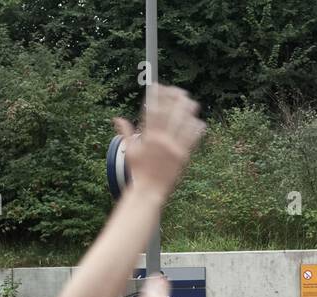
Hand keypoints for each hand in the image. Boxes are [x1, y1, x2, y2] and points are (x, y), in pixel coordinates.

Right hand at [116, 85, 205, 201]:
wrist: (150, 191)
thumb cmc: (138, 172)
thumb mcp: (129, 152)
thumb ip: (125, 133)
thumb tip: (117, 118)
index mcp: (148, 137)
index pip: (152, 110)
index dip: (156, 96)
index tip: (158, 86)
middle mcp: (161, 140)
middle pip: (171, 112)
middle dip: (176, 99)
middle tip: (180, 91)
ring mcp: (173, 148)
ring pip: (184, 123)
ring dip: (189, 111)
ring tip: (192, 103)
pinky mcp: (183, 156)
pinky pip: (192, 139)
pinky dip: (196, 129)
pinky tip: (199, 122)